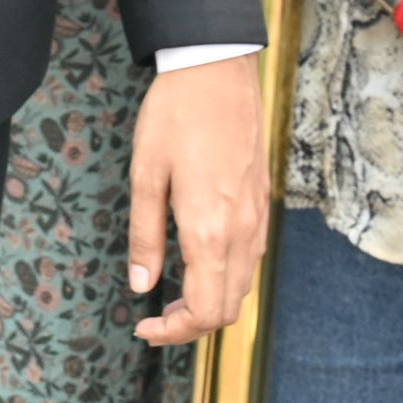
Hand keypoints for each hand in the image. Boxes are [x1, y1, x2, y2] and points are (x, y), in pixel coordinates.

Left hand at [129, 52, 267, 344]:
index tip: (145, 328)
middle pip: (229, 308)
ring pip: (242, 285)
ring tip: (172, 295)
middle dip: (192, 325)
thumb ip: (144, 236)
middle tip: (155, 319)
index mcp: (210, 230)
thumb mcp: (146, 175)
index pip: (206, 311)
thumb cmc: (175, 116)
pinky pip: (250, 258)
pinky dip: (226, 277)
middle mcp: (242, 231)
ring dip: (211, 302)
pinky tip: (197, 262)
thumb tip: (140, 286)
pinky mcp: (262, 202)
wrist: (217, 70)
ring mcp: (257, 217)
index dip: (175, 333)